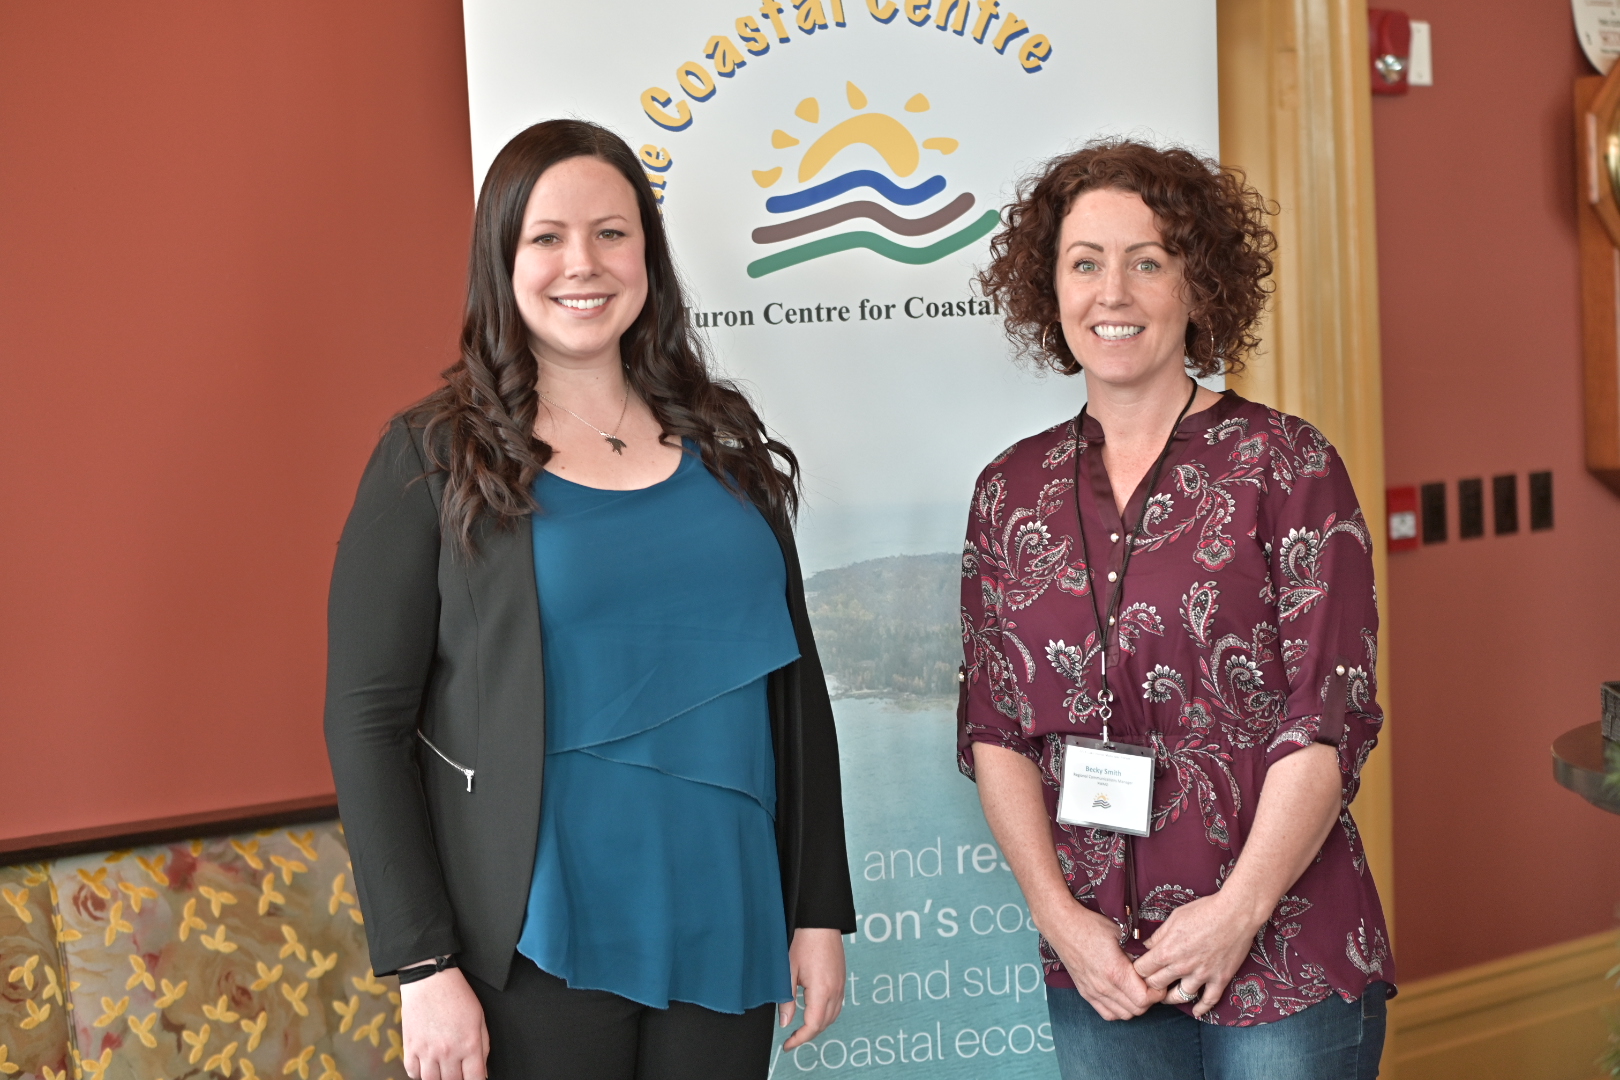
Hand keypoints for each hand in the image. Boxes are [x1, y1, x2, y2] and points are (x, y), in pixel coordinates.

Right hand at [400, 966, 488, 1079]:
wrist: (430, 980)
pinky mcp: (410, 1048)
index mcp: (469, 1045)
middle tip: (458, 1072)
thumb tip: (482, 1072)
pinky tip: (428, 1066)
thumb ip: (483, 1047)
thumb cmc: (457, 995)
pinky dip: (420, 1074)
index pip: (474, 1079)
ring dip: (439, 1079)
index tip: (474, 1079)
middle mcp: (448, 1052)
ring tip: (443, 1070)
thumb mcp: (479, 1019)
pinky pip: (413, 1073)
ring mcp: (427, 1052)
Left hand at [780, 927, 844, 1048]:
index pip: (813, 1026)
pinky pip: (837, 1005)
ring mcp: (841, 985)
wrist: (821, 922)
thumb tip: (785, 1022)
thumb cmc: (804, 941)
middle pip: (824, 1024)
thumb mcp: (788, 971)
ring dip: (818, 1026)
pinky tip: (814, 1012)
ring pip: (833, 1016)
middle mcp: (835, 991)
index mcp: (822, 991)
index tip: (787, 1045)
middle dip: (808, 1035)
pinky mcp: (842, 980)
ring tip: (801, 1029)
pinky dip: (826, 1015)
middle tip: (791, 1039)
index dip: (799, 1039)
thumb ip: (787, 999)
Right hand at [1036, 898, 1163, 1020]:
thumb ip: (1137, 952)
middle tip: (1150, 984)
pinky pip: (1107, 1014)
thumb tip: (1152, 963)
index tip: (1157, 981)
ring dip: (1135, 1006)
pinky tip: (1121, 996)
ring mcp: (1093, 992)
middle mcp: (1104, 987)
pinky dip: (1119, 1010)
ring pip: (1123, 1015)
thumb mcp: (1120, 933)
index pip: (1144, 999)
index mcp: (1115, 972)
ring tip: (1137, 989)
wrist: (1062, 926)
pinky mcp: (1085, 993)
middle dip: (1149, 1000)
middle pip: (1137, 1010)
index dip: (1157, 993)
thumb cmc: (1091, 926)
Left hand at [1133, 892, 1263, 1017]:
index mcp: (1167, 950)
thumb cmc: (1204, 911)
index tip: (1140, 968)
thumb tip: (1147, 946)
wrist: (1235, 913)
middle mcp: (1182, 967)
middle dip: (1150, 985)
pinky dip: (1202, 1008)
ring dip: (1170, 998)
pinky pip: (1209, 1000)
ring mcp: (1201, 975)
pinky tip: (1196, 1012)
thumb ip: (1159, 935)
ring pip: (1179, 997)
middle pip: (1157, 985)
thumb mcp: (1174, 918)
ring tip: (1167, 996)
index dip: (1138, 970)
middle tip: (1150, 983)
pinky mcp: (1220, 979)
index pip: (1142, 970)